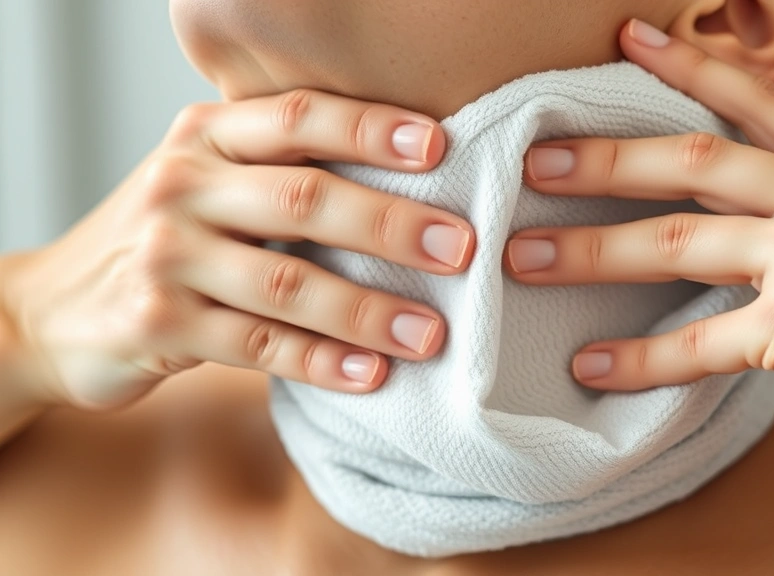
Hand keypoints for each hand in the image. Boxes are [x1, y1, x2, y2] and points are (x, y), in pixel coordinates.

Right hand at [2, 89, 474, 409]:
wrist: (53, 309)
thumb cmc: (164, 239)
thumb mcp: (207, 184)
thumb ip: (281, 174)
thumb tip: (412, 189)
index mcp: (205, 136)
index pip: (298, 117)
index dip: (371, 130)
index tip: (441, 147)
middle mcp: (181, 184)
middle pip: (304, 198)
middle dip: (391, 225)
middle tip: (460, 249)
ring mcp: (164, 256)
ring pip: (287, 282)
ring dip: (368, 309)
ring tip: (431, 332)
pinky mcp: (155, 324)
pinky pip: (258, 346)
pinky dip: (321, 362)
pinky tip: (371, 375)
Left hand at [505, 21, 773, 539]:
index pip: (765, 106)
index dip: (694, 69)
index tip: (631, 43)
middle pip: (698, 161)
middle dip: (608, 158)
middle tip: (537, 161)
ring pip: (678, 240)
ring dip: (591, 250)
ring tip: (524, 257)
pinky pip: (695, 339)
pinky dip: (638, 355)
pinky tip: (590, 362)